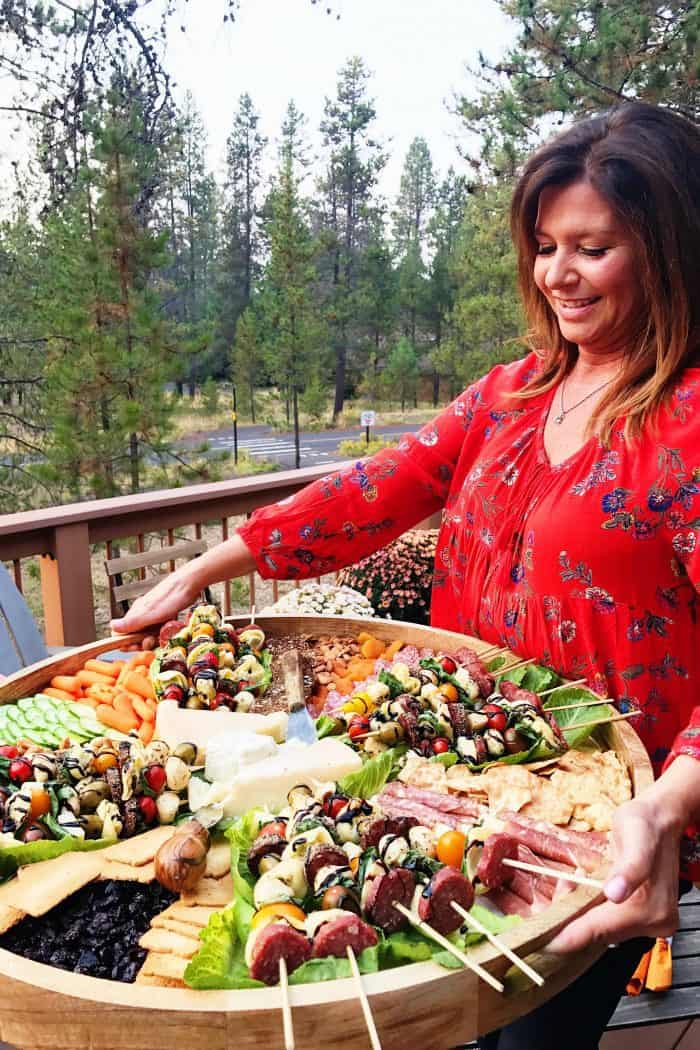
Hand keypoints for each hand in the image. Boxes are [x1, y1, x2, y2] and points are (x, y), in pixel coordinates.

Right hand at [110, 565, 201, 634]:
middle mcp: (142, 613)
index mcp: (135, 613)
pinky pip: (160, 628)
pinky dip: (164, 632)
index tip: (137, 645)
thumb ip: (132, 622)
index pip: (121, 633)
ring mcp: (154, 614)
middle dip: (143, 642)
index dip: (127, 643)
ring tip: (163, 634)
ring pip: (149, 633)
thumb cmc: (171, 596)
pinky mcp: (165, 614)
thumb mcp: (150, 613)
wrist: (190, 583)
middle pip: (135, 636)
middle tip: (153, 641)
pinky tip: (171, 629)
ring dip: (155, 638)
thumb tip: (112, 626)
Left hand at [549, 790, 681, 952]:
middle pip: (599, 933)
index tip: (540, 939)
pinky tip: (585, 886)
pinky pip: (608, 921)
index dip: (566, 935)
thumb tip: (615, 893)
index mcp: (650, 910)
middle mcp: (653, 923)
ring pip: (601, 929)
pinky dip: (590, 907)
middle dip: (572, 915)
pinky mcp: (643, 917)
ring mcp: (650, 923)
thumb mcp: (636, 838)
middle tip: (561, 886)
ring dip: (580, 910)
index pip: (599, 932)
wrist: (661, 819)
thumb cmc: (646, 825)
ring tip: (572, 881)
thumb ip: (629, 868)